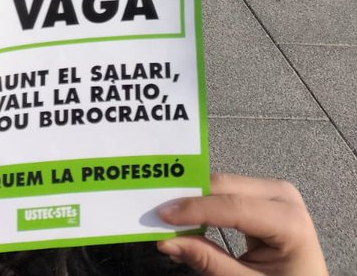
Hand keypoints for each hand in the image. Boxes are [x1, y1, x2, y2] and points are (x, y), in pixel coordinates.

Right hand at [157, 173, 327, 275]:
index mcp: (289, 221)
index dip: (194, 209)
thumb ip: (208, 262)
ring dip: (195, 199)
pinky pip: (229, 192)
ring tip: (169, 215)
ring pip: (223, 185)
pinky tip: (188, 214)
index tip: (162, 215)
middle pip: (226, 187)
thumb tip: (166, 242)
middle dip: (190, 199)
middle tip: (157, 212)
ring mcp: (276, 191)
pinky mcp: (265, 194)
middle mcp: (284, 196)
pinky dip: (206, 203)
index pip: (233, 206)